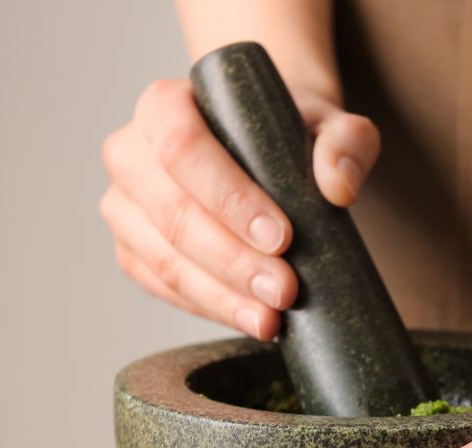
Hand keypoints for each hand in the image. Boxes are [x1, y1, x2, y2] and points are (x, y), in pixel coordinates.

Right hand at [99, 79, 379, 338]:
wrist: (268, 154)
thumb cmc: (289, 135)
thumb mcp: (329, 124)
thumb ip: (346, 141)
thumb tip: (338, 187)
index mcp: (163, 105)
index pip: (181, 146)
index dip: (228, 196)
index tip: (281, 236)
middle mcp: (131, 153)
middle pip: (171, 212)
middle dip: (232, 260)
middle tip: (285, 290)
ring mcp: (125, 206)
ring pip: (163, 259)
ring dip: (221, 296)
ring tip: (272, 318)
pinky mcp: (133, 250)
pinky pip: (162, 288)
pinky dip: (209, 308)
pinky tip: (250, 319)